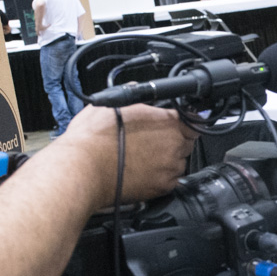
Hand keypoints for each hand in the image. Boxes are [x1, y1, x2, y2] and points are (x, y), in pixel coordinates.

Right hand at [63, 104, 195, 203]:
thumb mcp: (112, 104)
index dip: (183, 123)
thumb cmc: (94, 138)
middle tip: (152, 143)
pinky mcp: (163, 187)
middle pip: (186, 142)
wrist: (84, 168)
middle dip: (173, 141)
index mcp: (167, 121)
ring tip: (144, 159)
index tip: (176, 126)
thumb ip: (133, 95)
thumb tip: (136, 88)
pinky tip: (143, 172)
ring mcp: (170, 167)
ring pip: (180, 162)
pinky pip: (171, 180)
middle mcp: (174, 144)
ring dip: (168, 160)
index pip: (193, 120)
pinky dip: (161, 177)